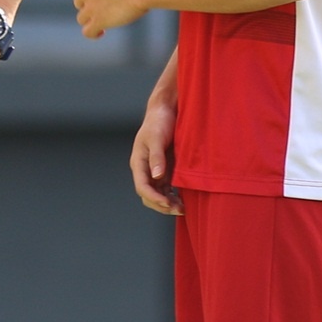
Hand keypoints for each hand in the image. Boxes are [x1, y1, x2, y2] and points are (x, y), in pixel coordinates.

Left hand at [75, 0, 149, 37]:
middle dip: (90, 7)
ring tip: (105, 23)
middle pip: (80, 3)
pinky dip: (93, 34)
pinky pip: (87, 32)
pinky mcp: (96, 20)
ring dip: (92, 21)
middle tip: (105, 10)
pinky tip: (101, 32)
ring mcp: (89, 7)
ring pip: (82, 18)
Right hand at [130, 96, 181, 214]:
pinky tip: (184, 199)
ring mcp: (154, 170)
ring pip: (158, 194)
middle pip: (148, 195)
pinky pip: (166, 188)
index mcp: (138, 162)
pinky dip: (173, 196)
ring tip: (183, 208)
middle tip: (179, 210)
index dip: (154, 197)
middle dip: (162, 205)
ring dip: (168, 203)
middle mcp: (145, 169)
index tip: (167, 203)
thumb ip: (156, 158)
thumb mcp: (157, 138)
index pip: (142, 187)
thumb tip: (156, 176)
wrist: (165, 111)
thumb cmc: (158, 122)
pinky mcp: (164, 169)